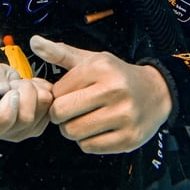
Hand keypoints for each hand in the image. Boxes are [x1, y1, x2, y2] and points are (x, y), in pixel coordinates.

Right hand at [0, 62, 53, 141]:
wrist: (6, 84)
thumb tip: (1, 91)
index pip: (1, 124)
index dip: (8, 106)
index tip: (10, 91)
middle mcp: (8, 134)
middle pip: (27, 116)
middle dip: (23, 90)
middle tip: (14, 84)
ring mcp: (27, 131)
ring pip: (43, 104)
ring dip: (34, 88)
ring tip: (22, 86)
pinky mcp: (43, 123)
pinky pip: (52, 100)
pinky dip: (44, 90)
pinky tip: (31, 91)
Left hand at [30, 35, 171, 153]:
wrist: (156, 92)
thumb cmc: (117, 75)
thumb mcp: (91, 59)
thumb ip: (60, 52)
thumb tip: (33, 42)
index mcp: (101, 68)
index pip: (57, 91)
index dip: (56, 96)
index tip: (67, 95)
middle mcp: (114, 90)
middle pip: (62, 113)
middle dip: (60, 115)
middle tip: (69, 110)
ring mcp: (124, 116)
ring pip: (74, 132)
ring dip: (72, 129)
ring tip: (83, 119)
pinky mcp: (128, 138)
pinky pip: (90, 147)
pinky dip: (87, 141)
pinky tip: (97, 129)